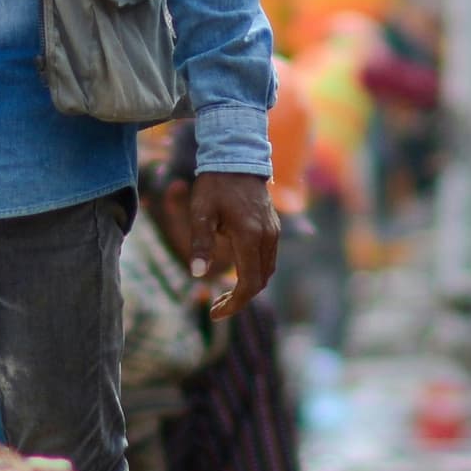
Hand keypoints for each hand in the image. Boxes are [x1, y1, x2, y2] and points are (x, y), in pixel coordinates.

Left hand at [184, 172, 279, 315]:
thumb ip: (200, 243)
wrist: (238, 157)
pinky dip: (254, 272)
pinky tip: (236, 271)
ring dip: (248, 287)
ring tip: (223, 294)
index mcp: (250, 236)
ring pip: (266, 271)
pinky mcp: (273, 227)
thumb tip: (196, 273)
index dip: (234, 304)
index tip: (215, 314)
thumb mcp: (201, 212)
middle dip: (239, 300)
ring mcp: (274, 232)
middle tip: (216, 307)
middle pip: (260, 282)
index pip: (248, 284)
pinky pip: (268, 259)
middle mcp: (267, 237)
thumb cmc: (215, 184)